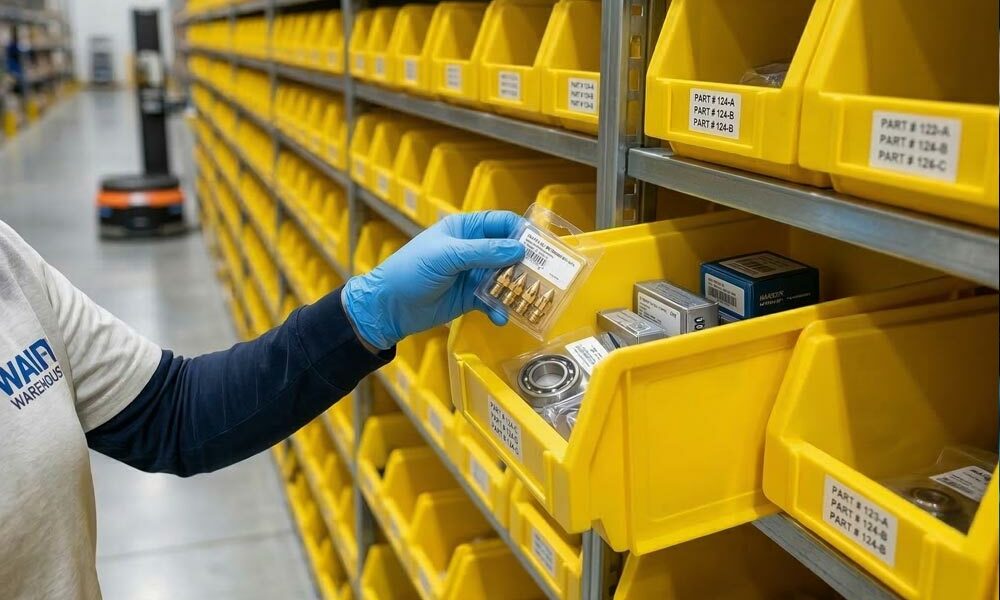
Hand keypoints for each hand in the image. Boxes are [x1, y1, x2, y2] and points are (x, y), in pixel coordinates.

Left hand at [342, 211, 524, 349]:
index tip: (542, 245)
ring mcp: (472, 274)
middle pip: (508, 251)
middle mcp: (472, 249)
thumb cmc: (410, 271)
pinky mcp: (470, 298)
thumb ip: (484, 252)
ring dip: (515, 289)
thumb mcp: (447, 257)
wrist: (388, 307)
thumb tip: (519, 249)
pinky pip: (493, 300)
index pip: (501, 223)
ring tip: (527, 299)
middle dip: (525, 263)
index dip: (522, 231)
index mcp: (465, 229)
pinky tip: (502, 317)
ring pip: (504, 278)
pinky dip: (500, 308)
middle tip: (544, 276)